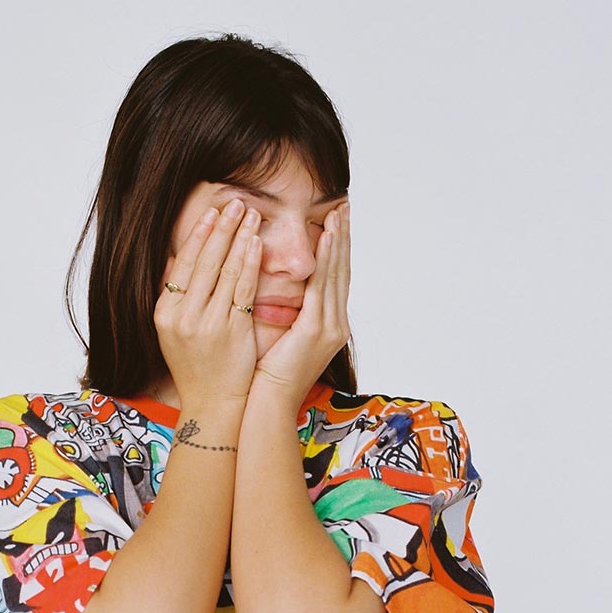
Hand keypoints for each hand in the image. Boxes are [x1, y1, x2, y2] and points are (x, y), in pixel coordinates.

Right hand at [154, 195, 261, 408]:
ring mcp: (207, 324)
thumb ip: (178, 298)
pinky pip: (241, 290)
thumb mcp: (175, 332)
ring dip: (239, 238)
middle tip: (235, 202)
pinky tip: (257, 243)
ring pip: (224, 271)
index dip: (198, 235)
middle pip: (203, 261)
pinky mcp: (231, 332)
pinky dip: (249, 264)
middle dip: (221, 228)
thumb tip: (180, 260)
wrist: (212, 404)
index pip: (181, 263)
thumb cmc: (198, 367)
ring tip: (251, 214)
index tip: (212, 213)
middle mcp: (182, 316)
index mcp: (165, 313)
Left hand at [250, 201, 350, 405]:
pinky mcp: (316, 330)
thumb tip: (281, 294)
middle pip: (342, 272)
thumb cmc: (267, 378)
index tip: (336, 223)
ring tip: (338, 213)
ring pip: (336, 274)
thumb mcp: (282, 340)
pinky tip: (323, 237)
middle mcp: (335, 325)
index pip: (335, 281)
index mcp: (328, 328)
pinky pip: (321, 286)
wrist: (269, 405)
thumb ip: (288, 316)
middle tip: (344, 207)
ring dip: (337, 241)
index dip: (337, 251)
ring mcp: (330, 328)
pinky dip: (325, 259)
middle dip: (343, 239)